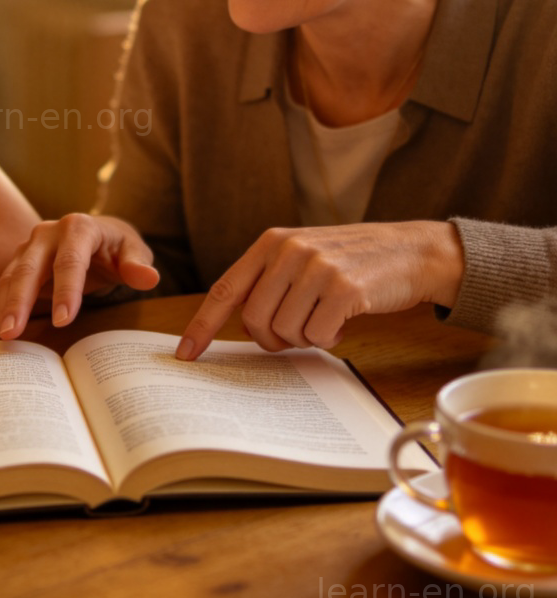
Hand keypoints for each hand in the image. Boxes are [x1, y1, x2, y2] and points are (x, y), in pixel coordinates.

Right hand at [0, 214, 159, 338]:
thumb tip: (149, 278)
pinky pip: (7, 281)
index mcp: (79, 227)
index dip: (66, 291)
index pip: (70, 261)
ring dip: (7, 304)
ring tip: (5, 334)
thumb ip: (138, 264)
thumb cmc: (117, 247)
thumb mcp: (134, 251)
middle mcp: (49, 232)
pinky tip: (2, 325)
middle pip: (32, 267)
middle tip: (14, 331)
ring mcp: (31, 244)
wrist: (97, 234)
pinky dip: (2, 303)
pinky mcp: (20, 259)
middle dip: (21, 300)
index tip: (63, 321)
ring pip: (14, 274)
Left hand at [176, 221, 463, 356]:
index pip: (226, 290)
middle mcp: (289, 251)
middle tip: (298, 330)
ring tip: (326, 317)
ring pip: (285, 332)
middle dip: (272, 339)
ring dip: (305, 337)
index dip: (202, 325)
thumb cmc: (352, 261)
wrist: (411, 251)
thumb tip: (243, 325)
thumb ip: (269, 283)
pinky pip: (318, 337)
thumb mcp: (303, 258)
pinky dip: (330, 338)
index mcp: (271, 243)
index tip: (185, 354)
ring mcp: (317, 268)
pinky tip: (344, 320)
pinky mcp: (345, 289)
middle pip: (254, 321)